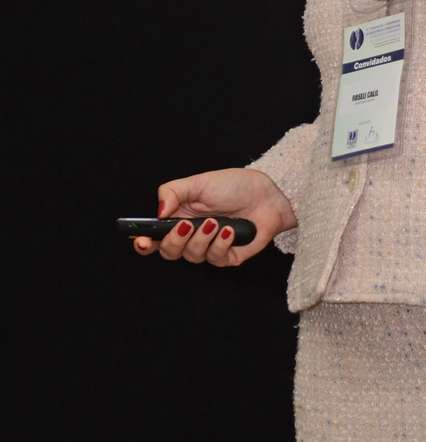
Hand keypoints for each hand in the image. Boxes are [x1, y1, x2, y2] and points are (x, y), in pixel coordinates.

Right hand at [133, 167, 296, 267]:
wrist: (267, 194)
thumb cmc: (233, 186)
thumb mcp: (199, 182)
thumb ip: (172, 193)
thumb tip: (158, 212)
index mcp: (179, 218)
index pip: (155, 237)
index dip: (144, 244)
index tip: (143, 242)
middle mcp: (191, 235)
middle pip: (169, 252)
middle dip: (175, 241)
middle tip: (187, 225)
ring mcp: (209, 247)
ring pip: (192, 256)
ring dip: (202, 239)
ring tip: (215, 222)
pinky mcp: (227, 256)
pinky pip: (216, 259)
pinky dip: (220, 244)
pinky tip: (230, 230)